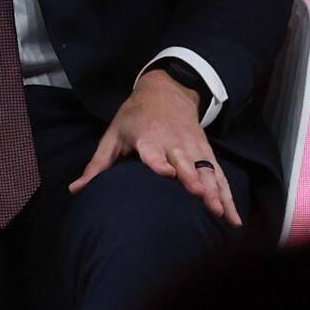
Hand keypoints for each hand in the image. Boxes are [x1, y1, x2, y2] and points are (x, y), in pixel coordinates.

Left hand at [76, 70, 238, 225]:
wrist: (166, 91)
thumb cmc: (134, 117)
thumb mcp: (113, 135)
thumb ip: (98, 165)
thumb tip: (76, 190)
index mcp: (147, 137)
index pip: (153, 151)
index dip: (159, 162)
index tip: (167, 174)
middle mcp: (173, 142)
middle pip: (186, 163)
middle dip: (195, 182)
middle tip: (204, 201)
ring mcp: (193, 148)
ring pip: (207, 172)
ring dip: (216, 193)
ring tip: (222, 215)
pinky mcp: (206, 153)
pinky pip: (219, 176)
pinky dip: (228, 196)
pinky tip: (233, 218)